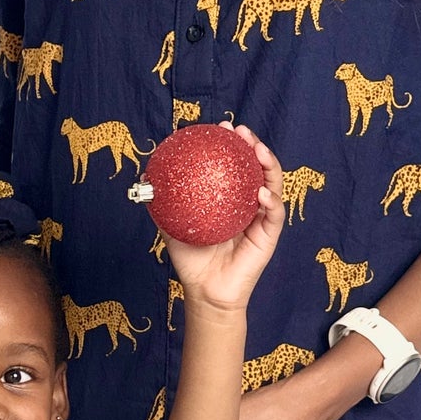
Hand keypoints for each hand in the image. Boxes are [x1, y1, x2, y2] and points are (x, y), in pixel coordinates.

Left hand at [161, 126, 284, 315]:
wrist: (204, 291)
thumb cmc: (192, 260)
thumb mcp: (173, 226)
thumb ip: (163, 203)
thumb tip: (146, 176)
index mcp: (230, 199)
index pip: (236, 166)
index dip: (233, 145)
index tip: (224, 128)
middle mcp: (248, 204)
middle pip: (257, 168)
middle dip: (253, 146)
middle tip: (242, 132)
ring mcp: (260, 218)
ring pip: (273, 184)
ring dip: (269, 165)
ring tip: (258, 151)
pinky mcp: (269, 236)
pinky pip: (274, 215)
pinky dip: (271, 201)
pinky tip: (262, 192)